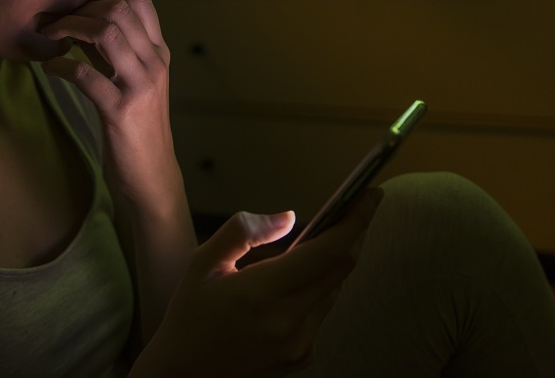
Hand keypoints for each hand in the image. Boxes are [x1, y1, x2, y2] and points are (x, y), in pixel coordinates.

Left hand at [40, 0, 177, 206]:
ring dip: (70, 28)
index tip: (77, 6)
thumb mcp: (133, 82)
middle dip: (81, 7)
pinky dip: (60, 66)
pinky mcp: (120, 111)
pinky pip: (84, 75)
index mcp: (159, 53)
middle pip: (121, 8)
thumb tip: (83, 22)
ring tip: (50, 37)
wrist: (151, 175)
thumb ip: (115, 53)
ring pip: (106, 33)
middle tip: (56, 21)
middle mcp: (154, 63)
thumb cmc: (136, 127)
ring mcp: (140, 86)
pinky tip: (49, 69)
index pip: (140, 0)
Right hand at [134, 188, 383, 376]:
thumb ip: (244, 231)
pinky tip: (301, 279)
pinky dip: (319, 289)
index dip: (356, 220)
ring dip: (334, 262)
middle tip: (355, 207)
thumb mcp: (203, 262)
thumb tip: (289, 218)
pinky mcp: (301, 357)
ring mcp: (298, 344)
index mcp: (263, 293)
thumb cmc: (190, 316)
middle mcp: (288, 322)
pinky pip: (322, 313)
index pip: (328, 251)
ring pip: (334, 290)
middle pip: (341, 269)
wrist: (183, 375)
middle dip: (353, 234)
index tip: (371, 194)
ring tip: (326, 237)